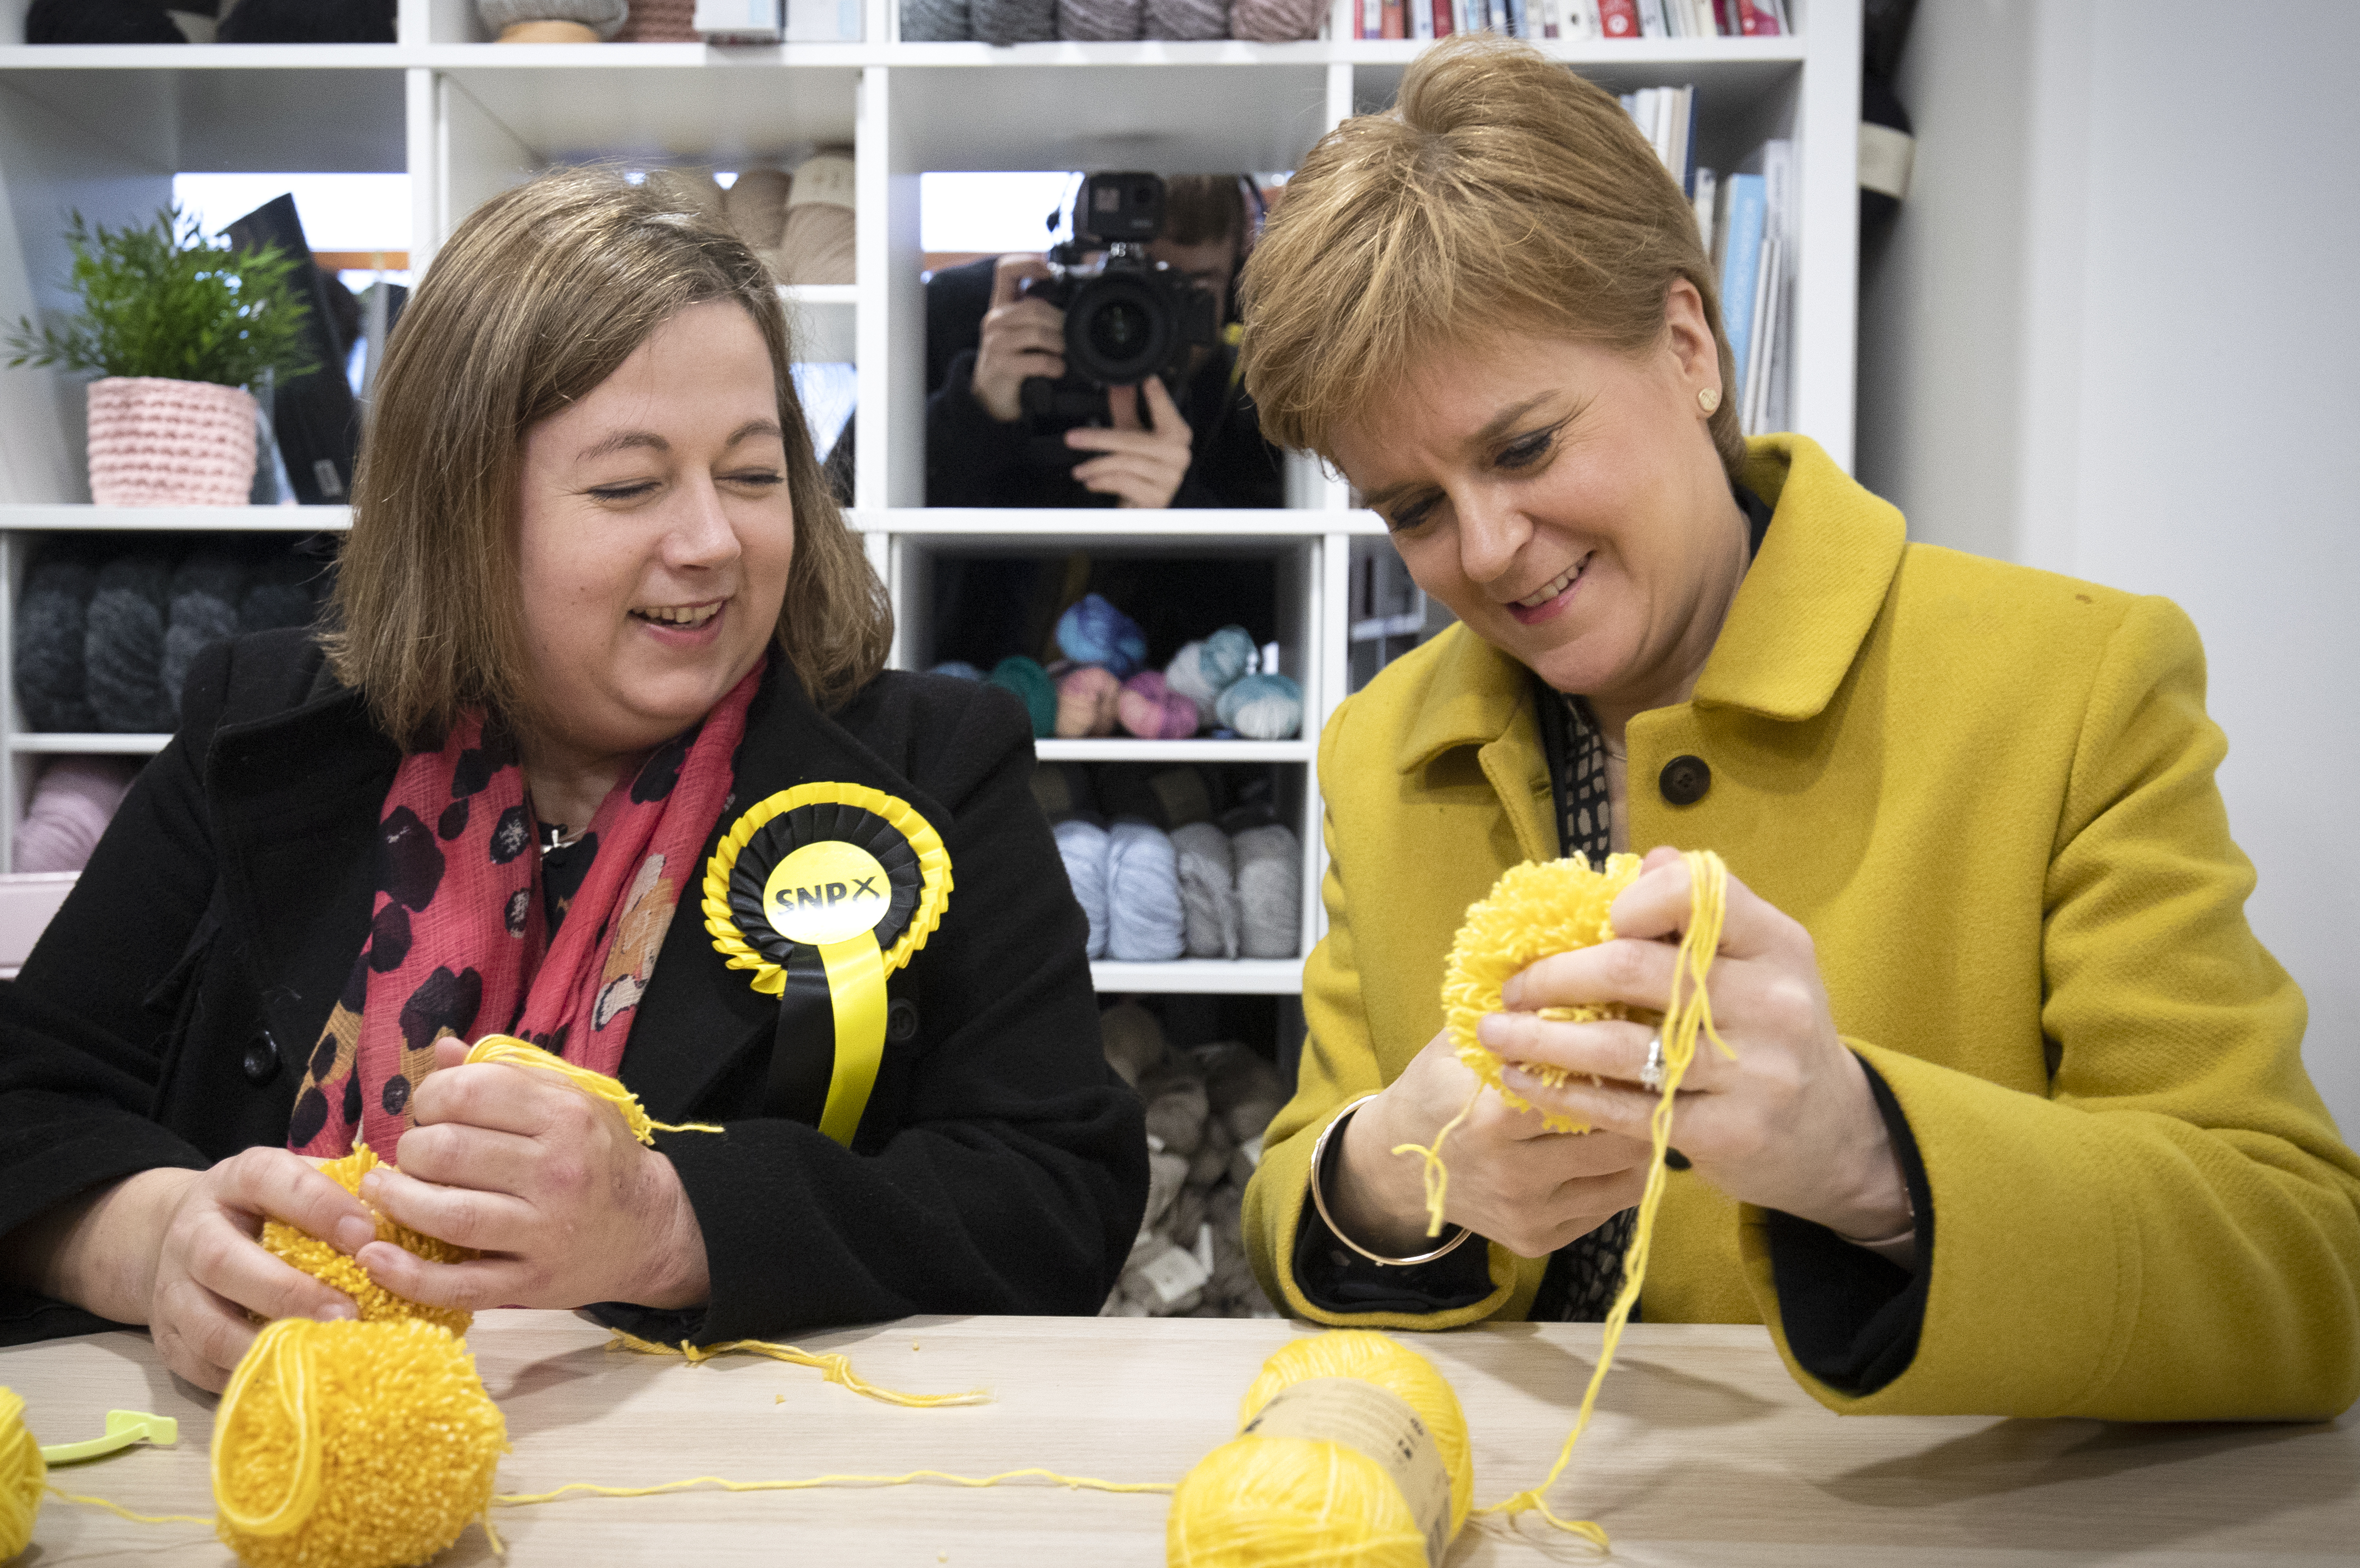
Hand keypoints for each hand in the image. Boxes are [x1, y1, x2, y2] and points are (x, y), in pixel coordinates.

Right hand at [8, 1155, 377, 1392]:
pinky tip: (291, 1377)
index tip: (367, 1234)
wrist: (185, 1235)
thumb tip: (405, 1208)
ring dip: (267, 1345)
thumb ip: (341, 1189)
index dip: (317, 1205)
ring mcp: (173, 1289)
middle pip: (224, 1261)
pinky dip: (247, 1376)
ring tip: (321, 1354)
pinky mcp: (168, 1339)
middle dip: (288, 1291)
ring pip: (209, 1326)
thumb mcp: (296, 1183)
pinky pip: (202, 1367)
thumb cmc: (268, 1209)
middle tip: (348, 1312)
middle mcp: (194, 1232)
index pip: (268, 1180)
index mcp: (235, 1181)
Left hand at [356, 1040, 708, 1314]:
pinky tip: (374, 1257)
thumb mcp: (568, 1100)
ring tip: (382, 1191)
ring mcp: (545, 1231)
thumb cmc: (598, 1155)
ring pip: (448, 1215)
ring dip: (397, 1201)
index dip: (428, 1097)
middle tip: (412, 1155)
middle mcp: (557, 1170)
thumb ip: (507, 1074)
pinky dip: (407, 1274)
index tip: (427, 1111)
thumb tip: (443, 1051)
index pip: (470, 1093)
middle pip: (448, 1152)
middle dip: (410, 1150)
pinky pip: (458, 1285)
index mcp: (565, 1115)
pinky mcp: (532, 1282)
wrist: (651, 1228)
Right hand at [970, 253, 1063, 421]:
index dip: (1027, 262)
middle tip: (1070, 335)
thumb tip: (1070, 306)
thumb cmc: (1010, 362)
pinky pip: (1037, 359)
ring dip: (1059, 344)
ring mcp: (996, 342)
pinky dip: (1054, 365)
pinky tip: (1056, 370)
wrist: (989, 397)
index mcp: (1000, 306)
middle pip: (1035, 307)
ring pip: (1038, 332)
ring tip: (1063, 353)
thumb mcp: (1018, 333)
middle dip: (1060, 321)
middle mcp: (995, 320)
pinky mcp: (1002, 365)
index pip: (1005, 269)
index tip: (1049, 269)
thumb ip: (1035, 315)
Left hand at [1065, 374, 1192, 508]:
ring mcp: (1169, 477)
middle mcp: (1178, 454)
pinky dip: (1103, 482)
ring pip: (1125, 463)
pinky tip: (1091, 482)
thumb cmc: (1142, 468)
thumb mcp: (1133, 434)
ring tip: (1078, 470)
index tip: (1148, 380)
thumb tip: (1118, 385)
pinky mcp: (1157, 497)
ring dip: (1096, 465)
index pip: (1165, 411)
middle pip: (1132, 441)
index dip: (1157, 396)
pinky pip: (1124, 483)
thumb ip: (1126, 409)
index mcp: (1177, 434)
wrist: (1146, 505)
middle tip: (1073, 438)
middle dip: (1098, 439)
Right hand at [1330, 1027, 1655, 1258]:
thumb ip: (1513, 1017)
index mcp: (1493, 1116)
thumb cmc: (1432, 1090)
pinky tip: (1615, 1148)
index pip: (1580, 1086)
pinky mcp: (1539, 1241)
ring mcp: (1529, 1213)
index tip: (1633, 1036)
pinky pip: (1611, 1208)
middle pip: (1617, 1135)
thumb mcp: (1457, 1043)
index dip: (1612, 1060)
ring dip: (1643, 1139)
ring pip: (1626, 1175)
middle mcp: (1514, 1172)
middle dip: (1643, 1102)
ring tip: (1644, 1109)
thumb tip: (1579, 975)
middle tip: (1656, 1075)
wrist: (1393, 1168)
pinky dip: (1623, 1175)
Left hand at [1476, 847, 1911, 1245]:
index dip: (1636, 898)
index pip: (1701, 893)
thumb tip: (1643, 861)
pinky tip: (1525, 1081)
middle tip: (1513, 986)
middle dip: (1555, 974)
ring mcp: (1751, 1073)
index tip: (1593, 921)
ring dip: (1540, 1037)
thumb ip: (1703, 911)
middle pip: (1635, 969)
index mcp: (1776, 944)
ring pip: (1618, 1045)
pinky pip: (1623, 1109)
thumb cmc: (1770, 1031)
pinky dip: (1563, 1092)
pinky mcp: (1726, 1134)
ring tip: (1495, 1032)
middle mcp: (1772, 1002)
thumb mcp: (1760, 961)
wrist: (1834, 1136)